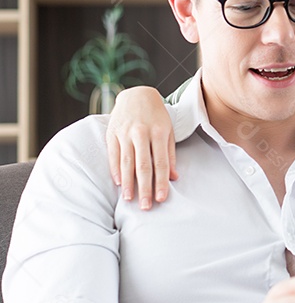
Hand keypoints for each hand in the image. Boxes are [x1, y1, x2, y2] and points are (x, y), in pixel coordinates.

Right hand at [106, 86, 176, 209]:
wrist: (136, 95)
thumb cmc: (156, 116)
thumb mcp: (169, 131)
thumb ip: (170, 154)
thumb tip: (174, 177)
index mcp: (159, 132)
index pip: (160, 163)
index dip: (161, 182)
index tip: (162, 198)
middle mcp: (141, 133)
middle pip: (143, 166)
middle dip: (145, 188)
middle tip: (146, 206)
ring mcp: (125, 133)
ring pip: (127, 162)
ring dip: (128, 183)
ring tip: (129, 199)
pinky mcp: (112, 133)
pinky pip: (113, 155)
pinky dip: (116, 170)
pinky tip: (119, 183)